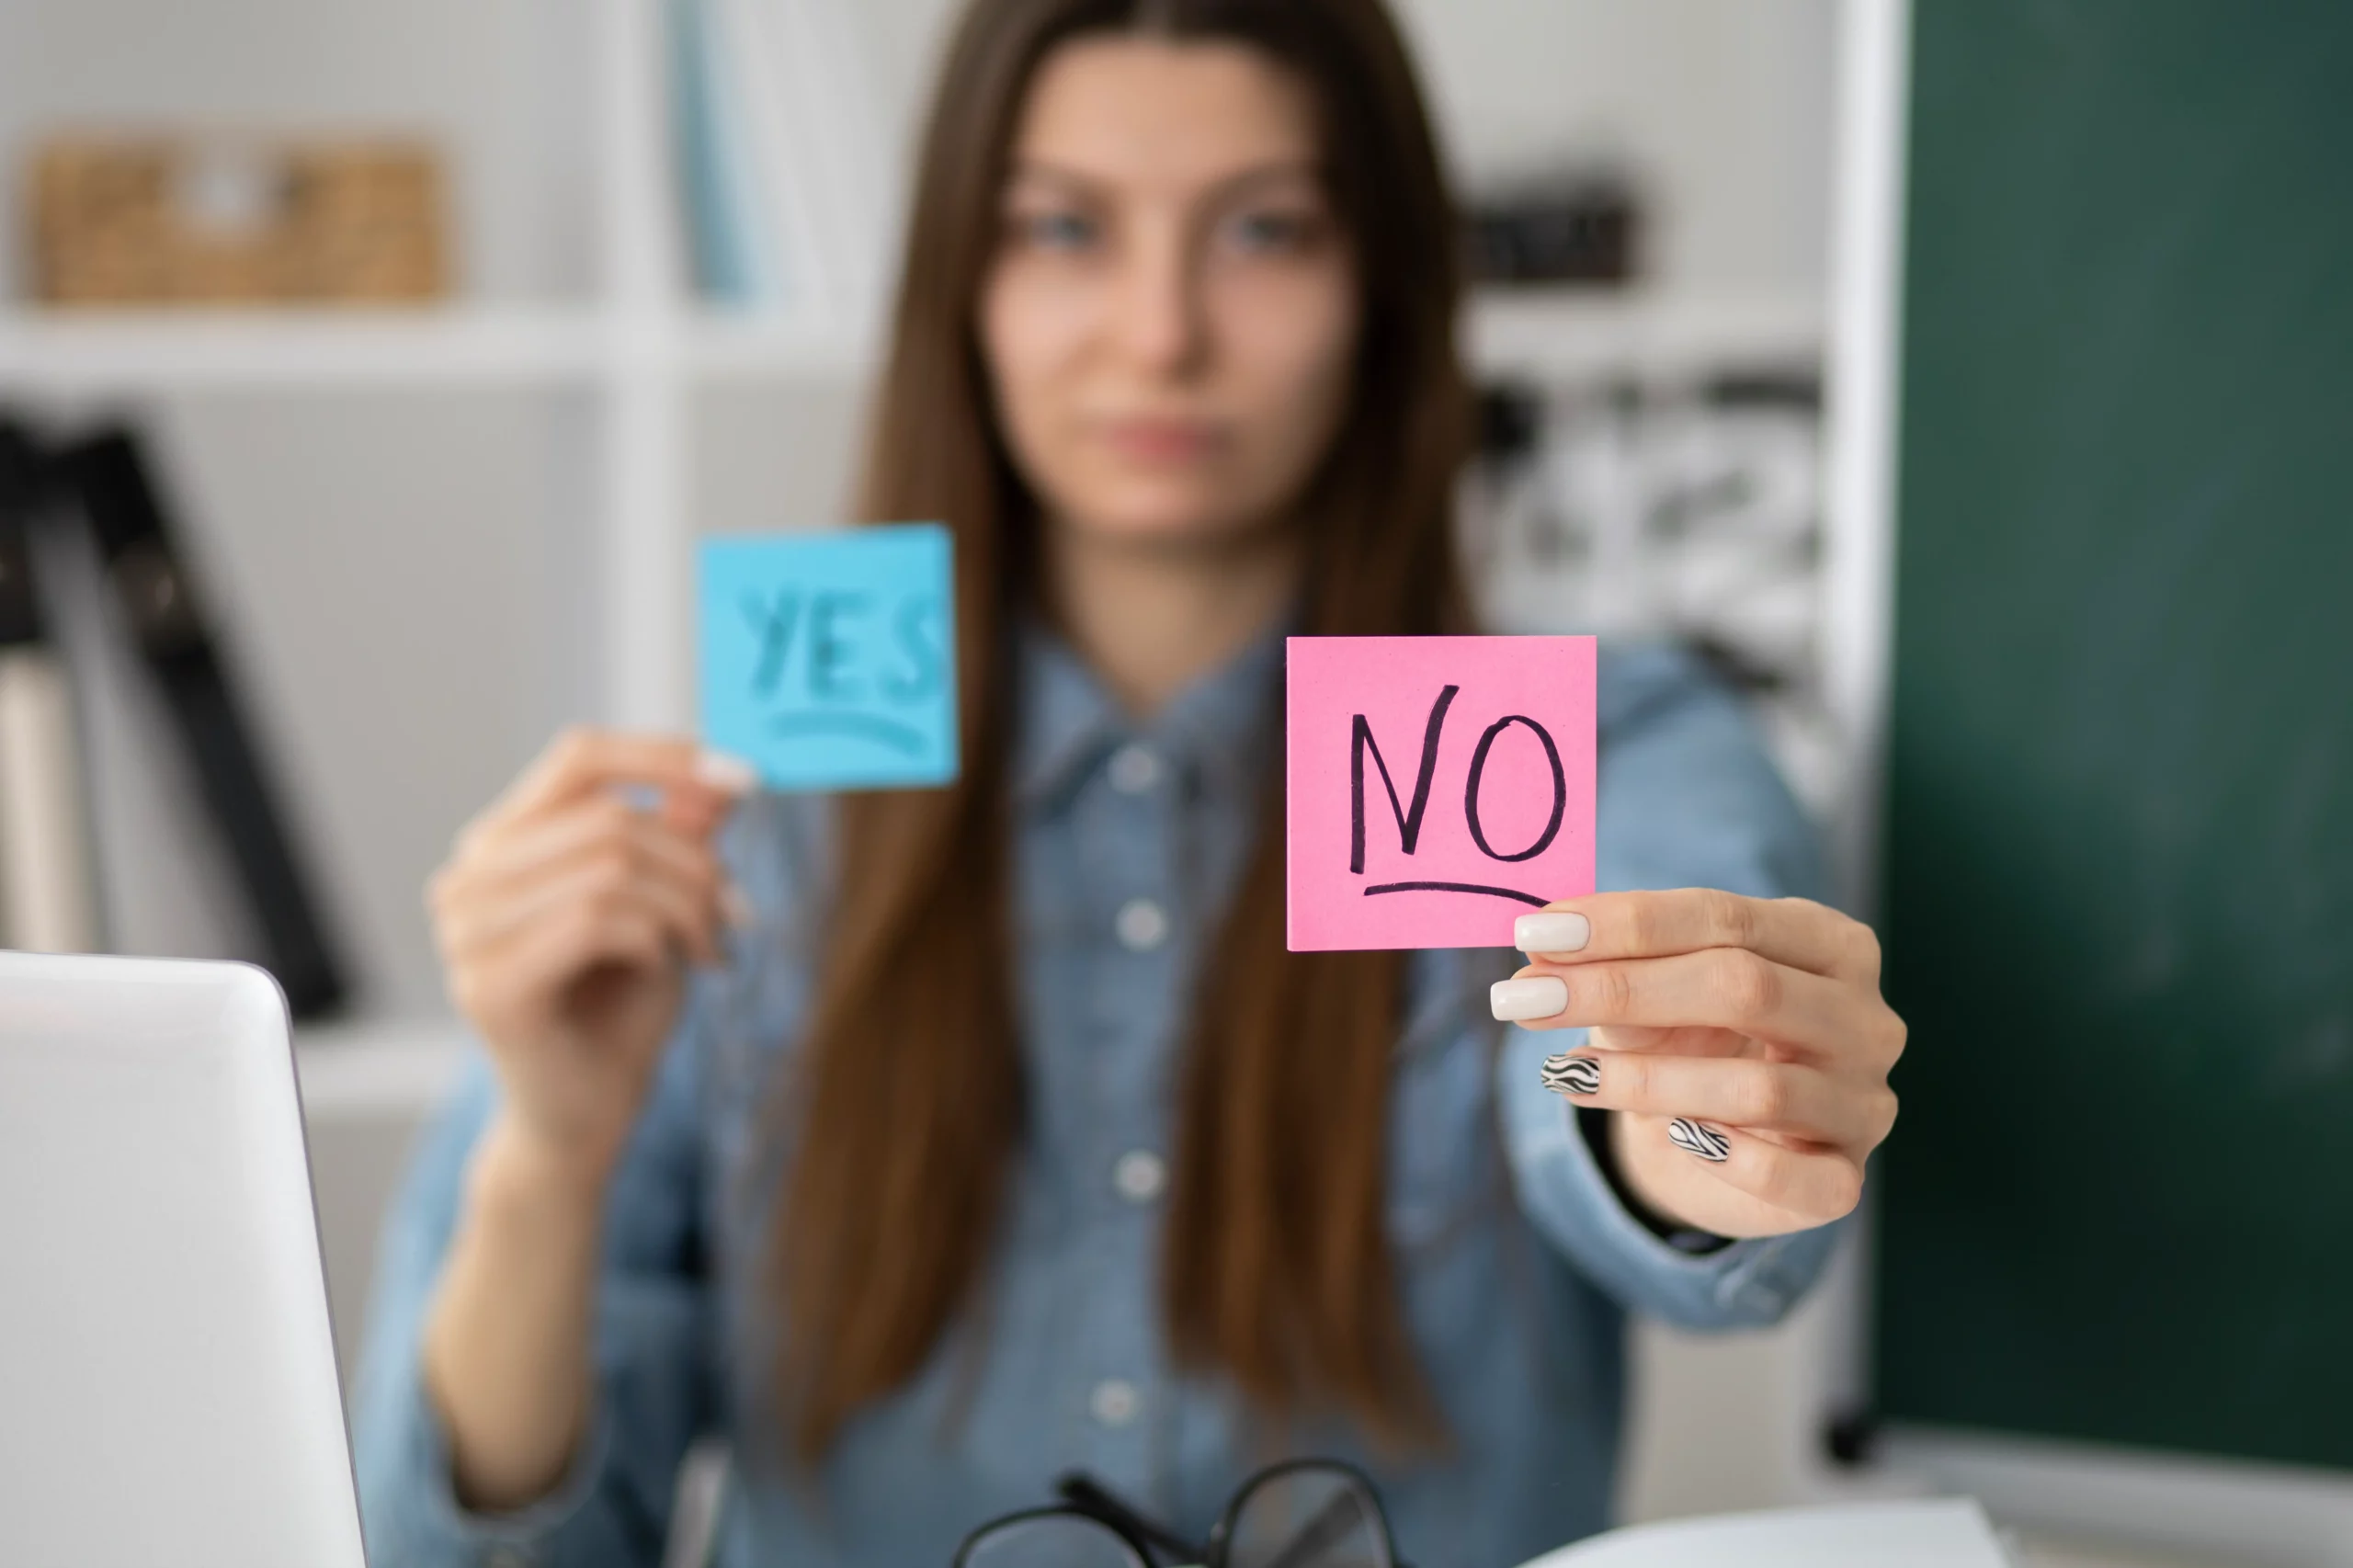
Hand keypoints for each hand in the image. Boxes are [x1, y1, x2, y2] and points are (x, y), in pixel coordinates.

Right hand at [428, 728, 753, 1191]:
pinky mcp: (487, 986)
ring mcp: (465, 933)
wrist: (586, 1119)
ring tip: (712, 946)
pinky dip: (655, 940)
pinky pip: (595, 922)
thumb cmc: (619, 1011)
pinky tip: (668, 971)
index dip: (664, 757)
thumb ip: (680, 840)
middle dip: (695, 861)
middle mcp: (468, 880)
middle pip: (609, 818)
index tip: (743, 775)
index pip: (579, 758)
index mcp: (503, 845)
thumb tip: (721, 777)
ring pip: (609, 868)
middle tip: (737, 910)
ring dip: (686, 906)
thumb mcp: (664, 907)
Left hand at [1492, 889, 1903, 1238]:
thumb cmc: (1692, 1041)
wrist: (1723, 1144)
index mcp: (1827, 943)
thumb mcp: (1651, 995)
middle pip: (1745, 987)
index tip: (1533, 935)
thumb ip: (1608, 970)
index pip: (1725, 916)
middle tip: (1522, 999)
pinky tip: (1665, 1135)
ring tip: (1568, 1073)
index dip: (1625, 923)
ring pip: (1760, 1089)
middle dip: (1621, 989)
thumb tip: (1536, 959)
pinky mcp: (1844, 1179)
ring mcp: (1864, 1103)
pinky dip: (1719, 1156)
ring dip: (1647, 1080)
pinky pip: (1790, 1177)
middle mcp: (1865, 1018)